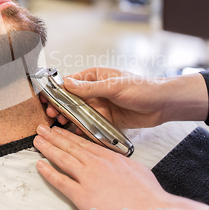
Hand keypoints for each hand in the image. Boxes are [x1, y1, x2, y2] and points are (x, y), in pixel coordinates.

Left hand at [33, 124, 208, 209]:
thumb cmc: (148, 194)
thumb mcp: (136, 168)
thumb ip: (121, 162)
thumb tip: (116, 161)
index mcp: (109, 157)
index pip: (84, 142)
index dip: (69, 135)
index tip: (59, 130)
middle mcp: (96, 164)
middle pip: (70, 146)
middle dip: (54, 137)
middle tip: (42, 129)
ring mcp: (88, 178)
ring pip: (63, 159)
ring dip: (48, 148)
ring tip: (38, 140)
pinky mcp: (83, 195)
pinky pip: (61, 181)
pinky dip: (49, 172)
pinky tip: (40, 165)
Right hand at [41, 67, 208, 128]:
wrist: (163, 105)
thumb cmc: (142, 88)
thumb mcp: (115, 86)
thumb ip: (90, 88)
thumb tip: (68, 84)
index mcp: (95, 76)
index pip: (70, 82)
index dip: (57, 90)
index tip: (45, 98)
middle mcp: (95, 91)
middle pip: (72, 99)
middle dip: (60, 106)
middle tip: (51, 115)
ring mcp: (100, 105)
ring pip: (79, 113)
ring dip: (69, 118)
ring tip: (60, 125)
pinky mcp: (106, 119)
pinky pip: (90, 124)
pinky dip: (82, 128)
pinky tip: (74, 133)